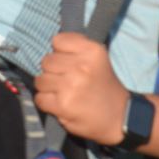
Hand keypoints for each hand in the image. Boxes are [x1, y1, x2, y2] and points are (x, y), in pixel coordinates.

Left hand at [34, 32, 128, 146]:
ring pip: (40, 80)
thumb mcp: (98, 58)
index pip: (58, 40)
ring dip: (48, 88)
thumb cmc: (104, 86)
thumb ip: (76, 48)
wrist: (119, 117)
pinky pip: (39, 98)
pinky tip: (60, 104)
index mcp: (92, 51)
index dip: (60, 52)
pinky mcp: (62, 105)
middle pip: (46, 61)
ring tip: (63, 92)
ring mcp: (70, 86)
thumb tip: (52, 46)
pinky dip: (46, 102)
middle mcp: (81, 66)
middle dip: (53, 71)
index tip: (69, 61)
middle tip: (67, 80)